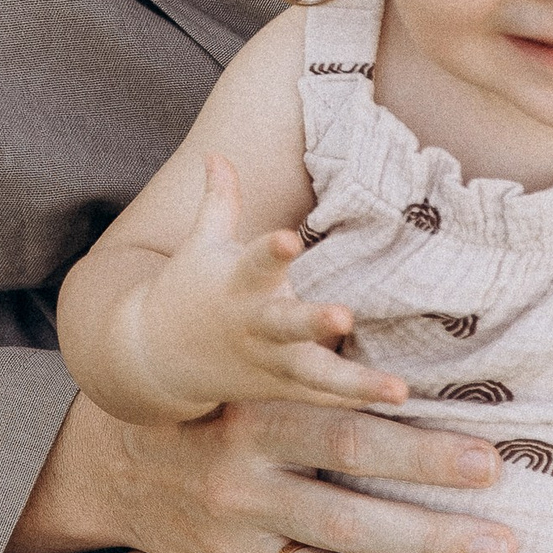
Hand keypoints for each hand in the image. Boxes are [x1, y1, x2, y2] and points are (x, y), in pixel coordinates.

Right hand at [30, 392, 515, 552]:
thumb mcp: (254, 371)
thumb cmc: (216, 402)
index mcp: (250, 424)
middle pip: (347, 522)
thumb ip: (323, 366)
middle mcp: (240, 493)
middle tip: (508, 546)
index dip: (417, 451)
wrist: (116, 462)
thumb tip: (414, 344)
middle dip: (432, 537)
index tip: (491, 461)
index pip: (345, 439)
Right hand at [108, 157, 410, 423]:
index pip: (255, 262)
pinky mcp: (280, 387)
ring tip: (397, 389)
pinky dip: (355, 399)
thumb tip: (216, 152)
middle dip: (312, 321)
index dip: (272, 250)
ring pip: (314, 374)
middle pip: (285, 324)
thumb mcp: (200, 243)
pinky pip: (322, 398)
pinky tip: (398, 400)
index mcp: (236, 284)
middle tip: (344, 316)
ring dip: (354, 382)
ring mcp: (268, 362)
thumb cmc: (188, 289)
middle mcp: (253, 325)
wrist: (155, 358)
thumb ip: (218, 201)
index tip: (290, 238)